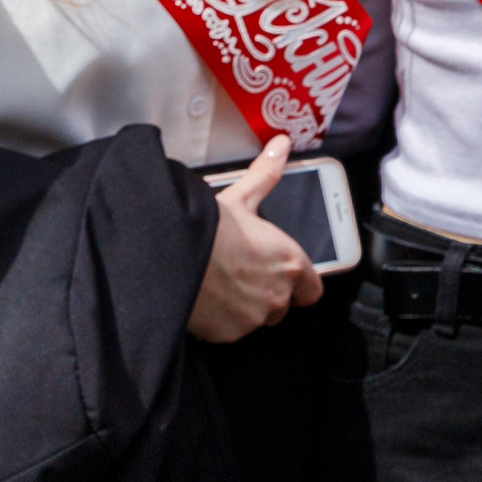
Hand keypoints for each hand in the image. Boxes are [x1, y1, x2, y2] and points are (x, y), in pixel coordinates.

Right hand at [189, 136, 323, 343]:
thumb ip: (267, 174)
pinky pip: (231, 332)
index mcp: (291, 264)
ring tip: (222, 286)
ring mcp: (253, 319)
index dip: (301, 283)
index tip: (285, 275)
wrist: (169, 258)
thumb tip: (281, 146)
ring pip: (257, 319)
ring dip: (246, 308)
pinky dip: (222, 321)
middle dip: (268, 294)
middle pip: (283, 305)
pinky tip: (207, 300)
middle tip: (244, 276)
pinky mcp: (228, 335)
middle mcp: (279, 295)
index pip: (313, 289)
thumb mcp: (241, 197)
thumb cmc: (209, 229)